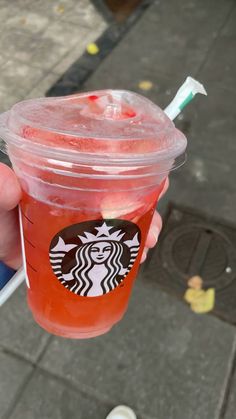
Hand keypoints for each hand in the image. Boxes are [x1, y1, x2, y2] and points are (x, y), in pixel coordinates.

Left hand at [0, 161, 167, 268]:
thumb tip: (9, 183)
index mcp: (61, 172)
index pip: (98, 156)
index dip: (127, 156)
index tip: (149, 160)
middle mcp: (78, 192)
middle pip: (120, 186)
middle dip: (144, 193)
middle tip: (157, 201)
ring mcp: (84, 219)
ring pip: (123, 215)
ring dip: (142, 225)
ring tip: (148, 241)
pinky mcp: (85, 244)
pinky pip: (114, 243)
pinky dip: (129, 249)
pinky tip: (136, 257)